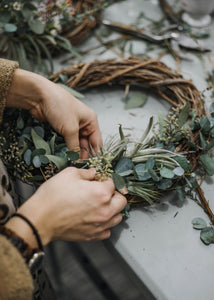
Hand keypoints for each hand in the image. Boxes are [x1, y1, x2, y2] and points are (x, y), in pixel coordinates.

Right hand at [6, 168, 126, 246]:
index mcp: (101, 193)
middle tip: (102, 191)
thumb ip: (86, 172)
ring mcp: (100, 225)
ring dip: (112, 209)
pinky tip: (95, 218)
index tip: (98, 180)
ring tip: (100, 205)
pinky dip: (104, 224)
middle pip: (122, 201)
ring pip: (118, 217)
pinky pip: (107, 231)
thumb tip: (93, 173)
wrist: (39, 219)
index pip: (113, 183)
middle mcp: (105, 210)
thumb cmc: (52, 197)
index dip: (105, 179)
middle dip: (114, 194)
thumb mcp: (69, 174)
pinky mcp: (92, 236)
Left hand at [7, 69, 101, 157]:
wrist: (39, 96)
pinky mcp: (61, 128)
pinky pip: (66, 141)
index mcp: (91, 120)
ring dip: (74, 152)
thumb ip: (74, 145)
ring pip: (76, 143)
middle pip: (86, 143)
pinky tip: (65, 156)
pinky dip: (66, 148)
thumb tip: (77, 159)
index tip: (91, 166)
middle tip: (80, 167)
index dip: (94, 154)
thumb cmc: (60, 107)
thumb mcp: (70, 128)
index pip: (96, 141)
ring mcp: (72, 126)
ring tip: (72, 163)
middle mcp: (83, 124)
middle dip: (83, 154)